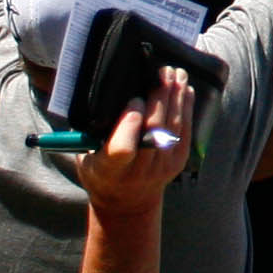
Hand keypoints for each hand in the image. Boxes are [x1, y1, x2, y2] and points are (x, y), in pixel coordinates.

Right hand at [71, 70, 199, 219]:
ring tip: (177, 73)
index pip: (123, 148)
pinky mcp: (178, 161)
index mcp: (110, 169)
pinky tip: (185, 89)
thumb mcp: (86, 156)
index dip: (130, 123)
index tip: (134, 100)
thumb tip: (103, 94)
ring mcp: (162, 167)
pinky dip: (186, 107)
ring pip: (173, 128)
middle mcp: (138, 170)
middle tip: (162, 71)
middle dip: (160, 98)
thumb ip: (92, 132)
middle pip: (154, 132)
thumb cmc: (100, 171)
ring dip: (176, 97)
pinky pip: (185, 130)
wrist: (127, 201)